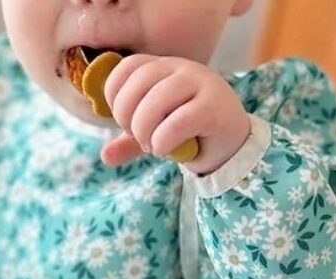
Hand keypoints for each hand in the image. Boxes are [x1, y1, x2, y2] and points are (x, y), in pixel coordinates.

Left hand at [99, 55, 250, 174]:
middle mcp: (182, 68)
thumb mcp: (153, 134)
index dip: (115, 95)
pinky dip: (162, 143)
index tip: (123, 120)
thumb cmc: (189, 134)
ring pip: (153, 105)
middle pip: (136, 86)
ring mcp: (201, 83)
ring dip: (144, 133)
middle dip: (127, 119)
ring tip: (152, 145)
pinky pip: (175, 124)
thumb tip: (105, 156)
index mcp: (164, 66)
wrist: (230, 145)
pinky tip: (165, 150)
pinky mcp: (214, 106)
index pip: (126, 67)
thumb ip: (128, 140)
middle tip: (138, 137)